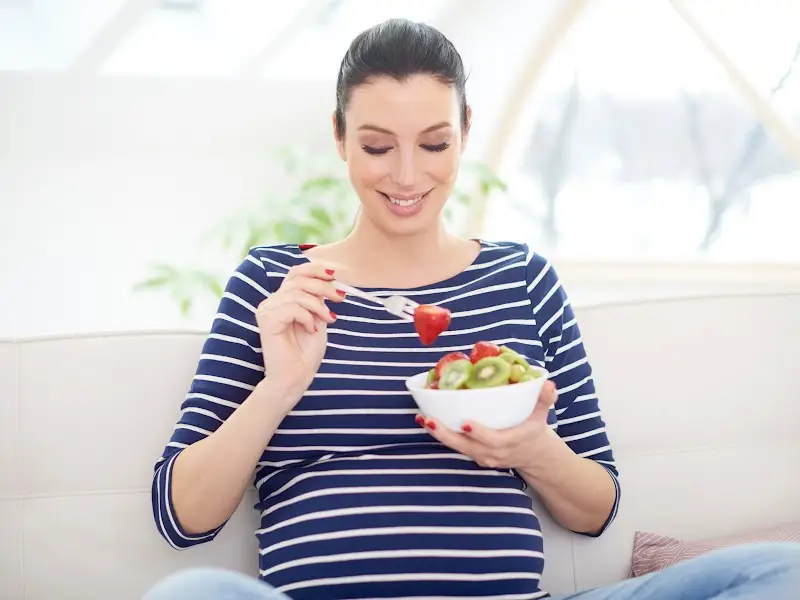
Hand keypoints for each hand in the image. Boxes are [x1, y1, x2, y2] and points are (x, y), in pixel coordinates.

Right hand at [256, 263, 343, 403]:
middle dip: (323, 286)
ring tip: (327, 320)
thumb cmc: (306, 352)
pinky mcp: (267, 320)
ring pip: (298, 293)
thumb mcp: (318, 318)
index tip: (335, 275)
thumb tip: (330, 280)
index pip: (296, 272)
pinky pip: (293, 308)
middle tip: (340, 298)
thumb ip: (318, 299)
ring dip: (318, 306)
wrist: (296, 377)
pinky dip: (308, 317)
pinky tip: (312, 330)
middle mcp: (272, 302)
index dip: (315, 269)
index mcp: (282, 299)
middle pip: (298, 279)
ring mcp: (267, 310)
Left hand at [417, 380, 557, 469]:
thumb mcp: (542, 414)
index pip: (493, 441)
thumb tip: (549, 384)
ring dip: (438, 434)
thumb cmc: (534, 429)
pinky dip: (441, 435)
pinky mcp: (474, 455)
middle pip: (467, 447)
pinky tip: (427, 421)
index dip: (479, 434)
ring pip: (457, 447)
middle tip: (429, 419)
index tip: (466, 422)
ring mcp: (482, 456)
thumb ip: (544, 399)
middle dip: (446, 434)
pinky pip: (456, 446)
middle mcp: (493, 453)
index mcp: (510, 442)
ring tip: (422, 418)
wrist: (534, 455)